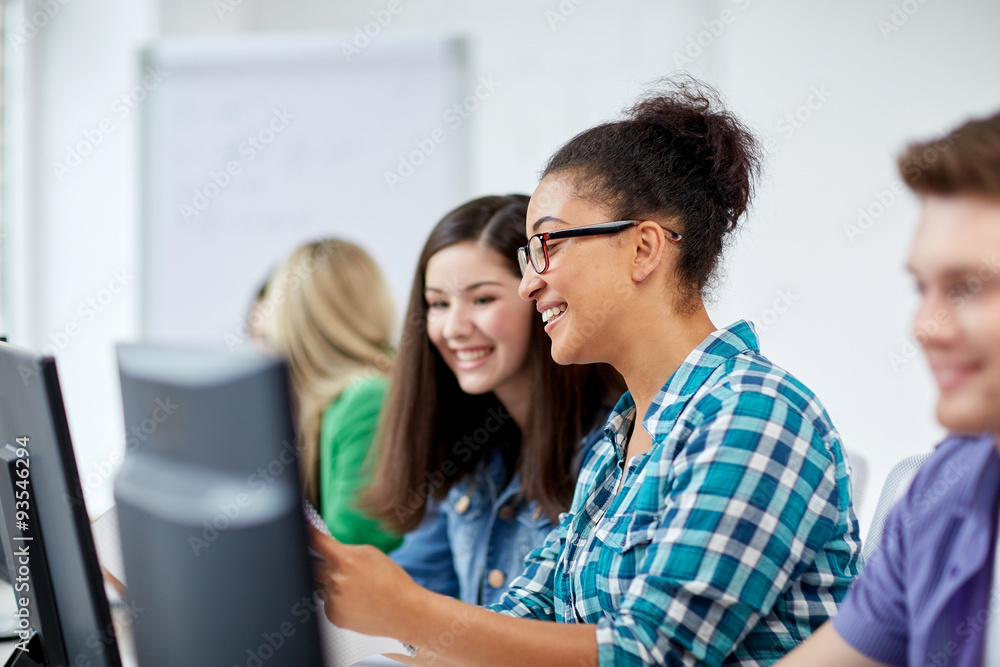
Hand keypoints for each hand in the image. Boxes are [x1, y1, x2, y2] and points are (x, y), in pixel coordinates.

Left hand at [310, 526, 424, 640]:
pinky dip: (335, 599)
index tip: (302, 530)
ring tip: (352, 586)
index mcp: (345, 559)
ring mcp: (333, 600)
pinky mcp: (333, 615)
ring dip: (328, 582)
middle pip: (311, 565)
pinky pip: (326, 602)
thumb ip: (345, 550)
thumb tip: (326, 548)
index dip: (307, 533)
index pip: (315, 541)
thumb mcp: (370, 554)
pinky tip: (353, 600)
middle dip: (319, 562)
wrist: (404, 610)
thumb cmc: (392, 581)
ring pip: (318, 585)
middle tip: (332, 564)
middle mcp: (335, 580)